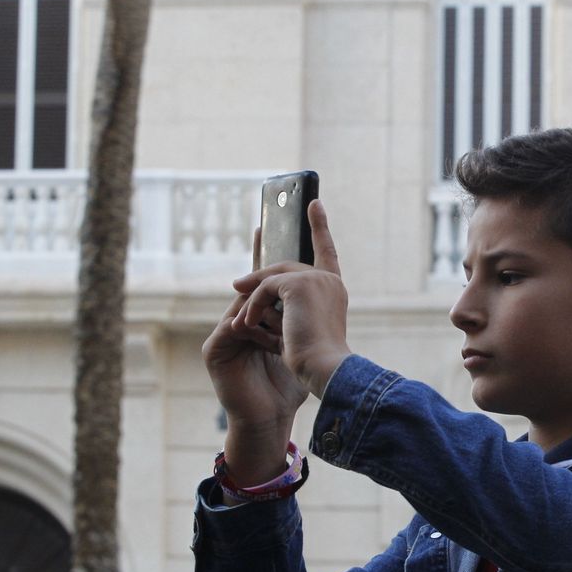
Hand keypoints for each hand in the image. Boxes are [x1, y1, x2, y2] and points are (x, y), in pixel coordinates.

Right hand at [202, 265, 308, 486]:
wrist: (273, 419)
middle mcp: (241, 320)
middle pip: (252, 286)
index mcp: (261, 317)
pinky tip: (272, 339)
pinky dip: (254, 329)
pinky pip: (234, 325)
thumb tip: (322, 278)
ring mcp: (226, 334)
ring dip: (269, 310)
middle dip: (268, 274)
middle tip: (275, 249)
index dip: (263, 250)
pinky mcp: (215, 348)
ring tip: (288, 325)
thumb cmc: (291, 383)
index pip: (263, 279)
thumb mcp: (302, 341)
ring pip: (246, 304)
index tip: (265, 221)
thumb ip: (303, 314)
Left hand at [231, 199, 351, 398]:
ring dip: (253, 299)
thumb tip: (249, 292)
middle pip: (286, 267)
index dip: (320, 227)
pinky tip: (249, 324)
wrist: (324, 369)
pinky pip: (266, 288)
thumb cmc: (312, 360)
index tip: (313, 203)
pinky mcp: (300, 284)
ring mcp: (315, 279)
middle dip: (259, 278)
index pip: (327, 251)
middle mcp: (328, 280)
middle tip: (237, 285)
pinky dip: (254, 306)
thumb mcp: (296, 330)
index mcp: (334, 290)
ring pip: (272, 277)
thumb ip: (284, 309)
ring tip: (240, 320)